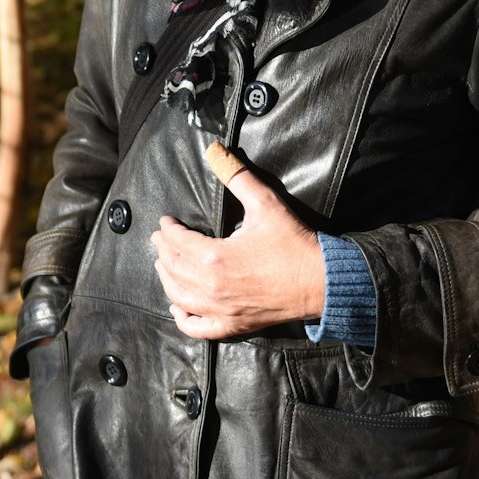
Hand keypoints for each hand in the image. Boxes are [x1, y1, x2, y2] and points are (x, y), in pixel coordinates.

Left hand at [151, 144, 325, 339]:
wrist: (319, 281)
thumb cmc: (292, 242)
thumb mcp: (264, 202)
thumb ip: (236, 175)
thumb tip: (215, 151)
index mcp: (215, 257)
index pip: (178, 242)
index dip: (168, 229)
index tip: (165, 221)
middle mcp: (212, 287)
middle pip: (173, 268)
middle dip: (163, 250)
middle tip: (159, 238)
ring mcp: (221, 311)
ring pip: (179, 296)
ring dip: (166, 278)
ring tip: (163, 264)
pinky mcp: (232, 326)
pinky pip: (197, 328)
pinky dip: (183, 318)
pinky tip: (177, 307)